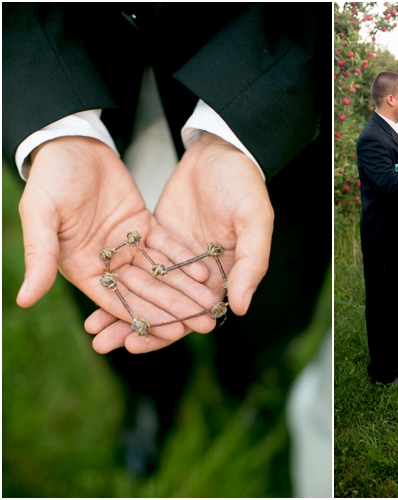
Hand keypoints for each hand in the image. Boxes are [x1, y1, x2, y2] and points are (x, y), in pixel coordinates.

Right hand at [16, 136, 218, 352]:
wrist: (72, 144)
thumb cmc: (50, 178)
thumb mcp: (40, 215)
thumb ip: (39, 257)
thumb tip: (23, 300)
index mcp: (81, 268)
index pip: (118, 302)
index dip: (145, 319)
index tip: (173, 333)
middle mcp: (106, 262)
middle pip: (147, 292)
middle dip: (177, 308)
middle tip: (207, 323)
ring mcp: (126, 245)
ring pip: (161, 273)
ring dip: (187, 288)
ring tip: (213, 302)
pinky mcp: (143, 226)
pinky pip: (167, 248)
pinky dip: (185, 260)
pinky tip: (206, 272)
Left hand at [85, 132, 273, 351]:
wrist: (222, 148)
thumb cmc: (245, 184)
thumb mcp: (255, 222)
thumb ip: (250, 264)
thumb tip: (240, 309)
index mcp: (225, 275)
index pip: (192, 314)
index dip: (165, 330)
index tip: (136, 344)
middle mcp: (200, 273)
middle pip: (164, 309)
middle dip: (134, 328)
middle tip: (104, 344)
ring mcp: (177, 257)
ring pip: (146, 291)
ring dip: (121, 310)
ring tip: (93, 329)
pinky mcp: (158, 238)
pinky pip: (135, 265)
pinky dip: (116, 280)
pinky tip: (94, 292)